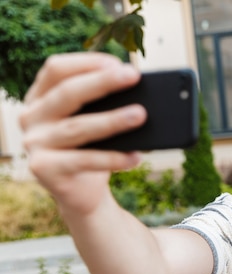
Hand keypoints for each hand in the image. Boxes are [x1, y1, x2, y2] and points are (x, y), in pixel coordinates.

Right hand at [20, 52, 145, 214]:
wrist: (83, 194)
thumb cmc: (93, 149)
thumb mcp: (95, 121)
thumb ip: (105, 104)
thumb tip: (139, 94)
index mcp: (40, 97)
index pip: (57, 69)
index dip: (87, 63)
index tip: (118, 63)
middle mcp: (31, 117)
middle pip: (67, 93)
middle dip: (102, 82)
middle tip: (132, 76)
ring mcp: (34, 143)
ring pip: (78, 127)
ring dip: (112, 120)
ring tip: (140, 115)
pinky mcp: (43, 168)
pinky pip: (84, 160)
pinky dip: (113, 158)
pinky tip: (135, 157)